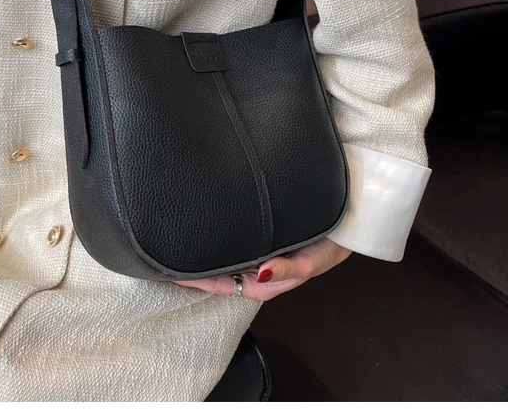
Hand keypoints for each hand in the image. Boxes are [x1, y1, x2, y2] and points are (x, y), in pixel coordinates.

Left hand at [172, 238, 350, 299]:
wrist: (345, 223)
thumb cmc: (329, 246)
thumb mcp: (311, 261)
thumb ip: (288, 269)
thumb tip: (261, 272)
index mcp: (265, 281)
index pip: (222, 285)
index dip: (196, 281)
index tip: (170, 273)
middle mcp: (257, 269)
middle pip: (219, 273)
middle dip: (192, 267)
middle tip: (162, 254)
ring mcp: (257, 254)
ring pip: (225, 257)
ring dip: (203, 252)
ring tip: (175, 241)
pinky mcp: (260, 238)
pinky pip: (234, 242)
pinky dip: (217, 239)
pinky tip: (203, 228)